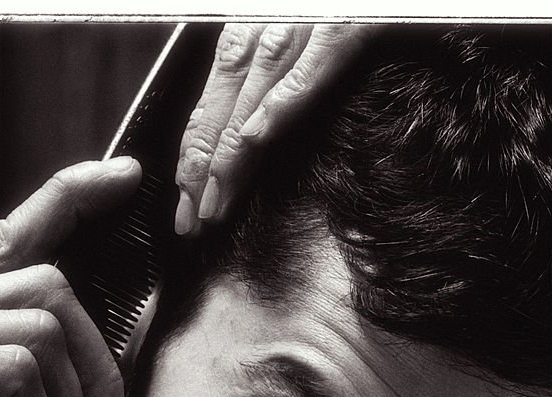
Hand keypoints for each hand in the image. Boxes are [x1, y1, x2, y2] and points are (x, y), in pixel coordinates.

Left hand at [174, 22, 377, 234]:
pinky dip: (279, 107)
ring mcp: (304, 21)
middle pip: (221, 103)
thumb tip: (259, 131)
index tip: (190, 201)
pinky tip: (256, 141)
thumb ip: (287, 78)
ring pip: (252, 94)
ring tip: (213, 203)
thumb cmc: (362, 9)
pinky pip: (306, 71)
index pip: (214, 100)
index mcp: (258, 28)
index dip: (197, 154)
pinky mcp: (346, 24)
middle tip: (189, 221)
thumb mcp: (313, 39)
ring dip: (228, 155)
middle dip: (200, 168)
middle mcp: (269, 21)